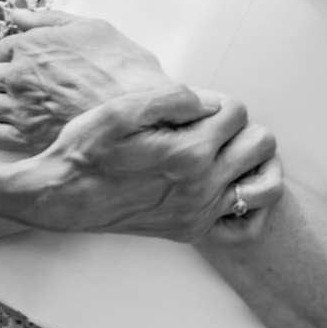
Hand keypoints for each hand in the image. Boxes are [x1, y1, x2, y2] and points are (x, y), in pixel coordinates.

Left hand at [0, 10, 169, 155]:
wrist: (139, 111)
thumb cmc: (123, 67)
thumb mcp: (92, 28)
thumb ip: (49, 20)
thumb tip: (18, 14)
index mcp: (32, 45)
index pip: (1, 48)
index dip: (11, 56)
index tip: (21, 64)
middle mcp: (18, 75)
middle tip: (14, 87)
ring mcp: (19, 108)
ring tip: (4, 108)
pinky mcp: (24, 139)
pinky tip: (4, 129)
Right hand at [3, 86, 281, 242]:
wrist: (61, 198)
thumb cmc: (86, 149)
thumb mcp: (120, 109)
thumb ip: (171, 97)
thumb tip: (208, 103)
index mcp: (188, 153)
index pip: (238, 112)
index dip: (217, 102)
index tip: (193, 109)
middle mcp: (202, 187)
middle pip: (261, 144)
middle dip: (241, 128)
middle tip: (211, 129)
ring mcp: (200, 213)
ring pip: (266, 184)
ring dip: (252, 163)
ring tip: (226, 154)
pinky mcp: (192, 230)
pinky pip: (245, 221)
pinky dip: (245, 201)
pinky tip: (223, 186)